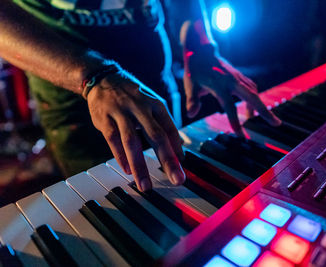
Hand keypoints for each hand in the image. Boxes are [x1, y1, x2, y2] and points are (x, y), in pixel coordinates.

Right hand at [87, 70, 184, 191]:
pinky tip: (128, 170)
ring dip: (140, 166)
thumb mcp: (151, 104)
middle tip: (177, 180)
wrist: (102, 77)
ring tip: (146, 186)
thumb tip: (179, 149)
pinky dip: (120, 156)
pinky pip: (113, 139)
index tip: (183, 166)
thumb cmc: (132, 96)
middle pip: (157, 136)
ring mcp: (122, 112)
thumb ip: (163, 125)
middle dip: (168, 160)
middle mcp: (141, 107)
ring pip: (132, 141)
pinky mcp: (104, 118)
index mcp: (156, 104)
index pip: (170, 129)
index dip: (177, 148)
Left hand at [184, 51, 280, 135]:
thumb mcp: (190, 86)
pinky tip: (252, 109)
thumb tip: (190, 114)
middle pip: (253, 98)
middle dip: (265, 112)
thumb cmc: (195, 71)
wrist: (201, 52)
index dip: (235, 121)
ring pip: (255, 93)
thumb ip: (192, 101)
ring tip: (265, 120)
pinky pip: (252, 88)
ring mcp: (238, 78)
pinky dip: (255, 99)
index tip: (240, 135)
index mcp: (219, 85)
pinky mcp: (240, 76)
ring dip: (261, 107)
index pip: (229, 106)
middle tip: (277, 124)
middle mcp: (232, 81)